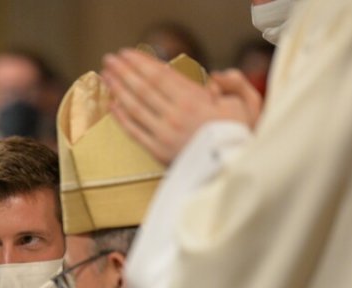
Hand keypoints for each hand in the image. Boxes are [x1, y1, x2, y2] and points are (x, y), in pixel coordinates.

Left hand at [102, 50, 262, 164]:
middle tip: (109, 59)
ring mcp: (164, 134)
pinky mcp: (158, 151)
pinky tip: (112, 104)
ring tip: (105, 76)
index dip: (141, 63)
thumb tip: (213, 78)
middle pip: (143, 88)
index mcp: (195, 101)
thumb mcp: (245, 103)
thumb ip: (233, 84)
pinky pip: (135, 131)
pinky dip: (121, 117)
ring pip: (135, 108)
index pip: (161, 76)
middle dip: (124, 71)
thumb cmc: (238, 134)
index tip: (127, 53)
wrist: (230, 170)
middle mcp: (176, 116)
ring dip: (118, 90)